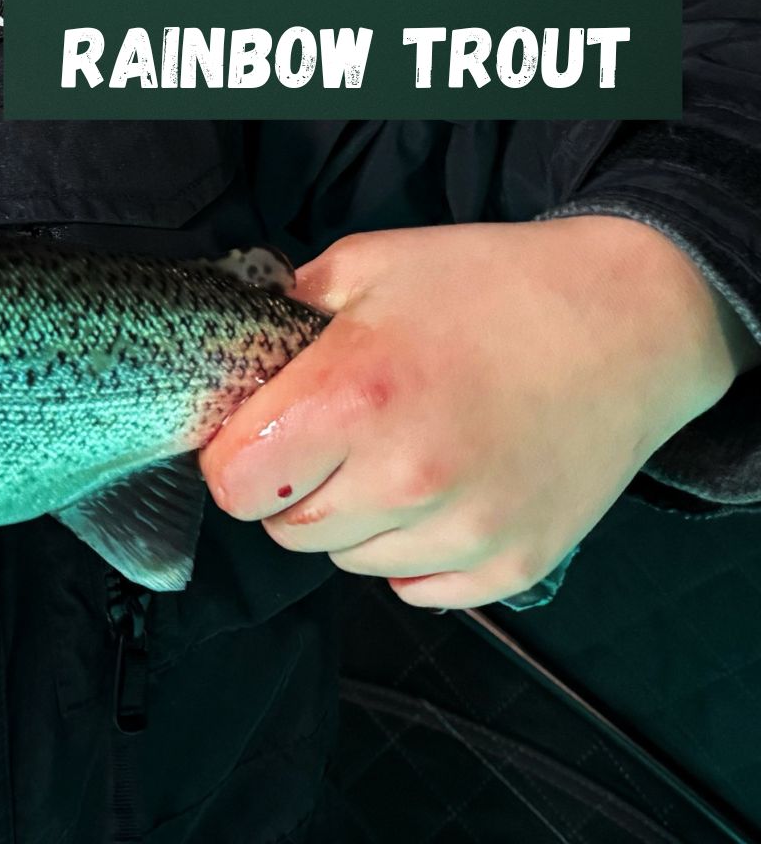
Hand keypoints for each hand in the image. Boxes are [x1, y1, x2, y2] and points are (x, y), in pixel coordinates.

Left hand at [196, 218, 721, 610]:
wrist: (624, 320)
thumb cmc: (490, 284)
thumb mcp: (368, 264)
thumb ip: (282, 309)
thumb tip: (228, 349)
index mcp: (354, 396)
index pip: (235, 481)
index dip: (230, 454)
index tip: (252, 430)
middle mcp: (406, 476)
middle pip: (287, 527)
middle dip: (290, 482)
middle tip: (330, 432)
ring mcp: (466, 530)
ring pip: (349, 560)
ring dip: (353, 517)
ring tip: (395, 448)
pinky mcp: (514, 565)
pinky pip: (418, 588)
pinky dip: (413, 550)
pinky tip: (438, 488)